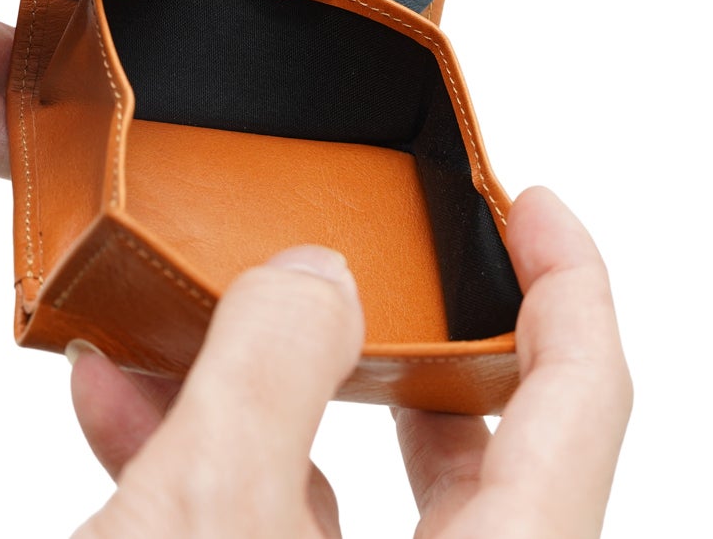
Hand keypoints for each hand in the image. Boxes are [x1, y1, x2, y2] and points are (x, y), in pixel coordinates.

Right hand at [67, 187, 631, 537]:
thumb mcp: (208, 514)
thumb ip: (271, 372)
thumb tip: (311, 280)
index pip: (585, 397)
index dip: (571, 281)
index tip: (531, 205)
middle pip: (489, 446)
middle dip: (430, 333)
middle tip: (408, 257)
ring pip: (354, 490)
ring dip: (279, 394)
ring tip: (218, 310)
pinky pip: (275, 531)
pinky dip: (213, 467)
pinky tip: (126, 405)